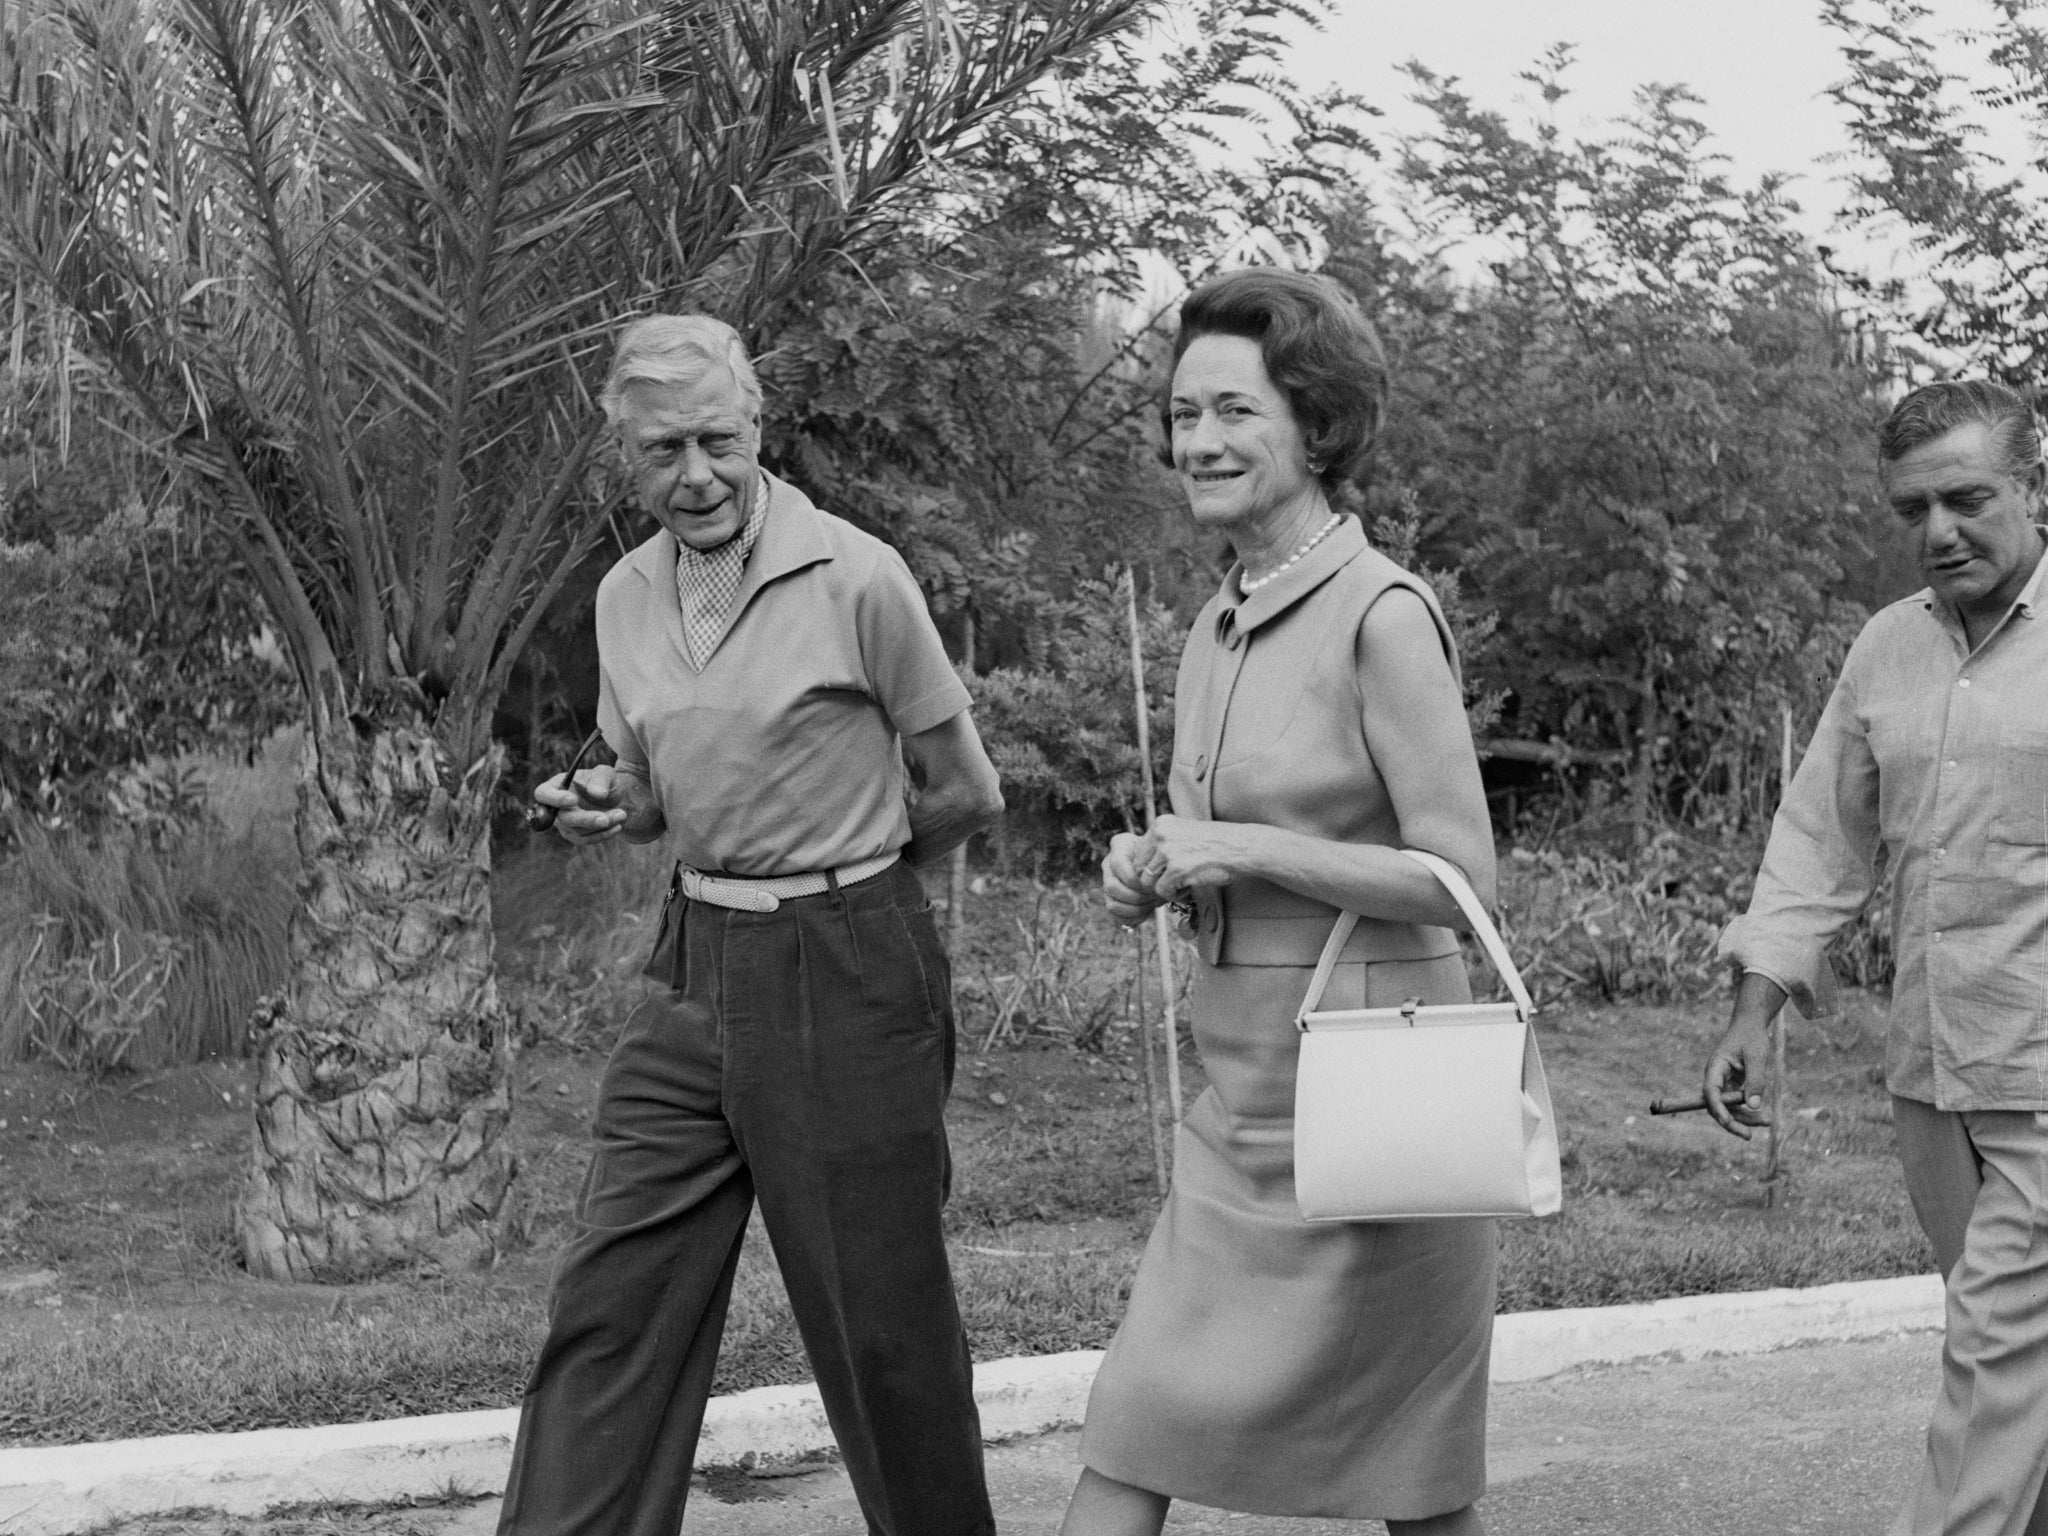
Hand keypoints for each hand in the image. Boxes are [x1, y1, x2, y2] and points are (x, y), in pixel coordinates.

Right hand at [533, 764, 636, 844]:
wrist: (613, 797)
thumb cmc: (604, 782)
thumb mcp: (606, 773)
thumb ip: (601, 779)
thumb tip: (597, 793)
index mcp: (556, 785)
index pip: (543, 794)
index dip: (554, 799)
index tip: (573, 800)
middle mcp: (556, 806)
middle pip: (563, 818)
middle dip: (586, 820)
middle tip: (606, 819)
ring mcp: (564, 823)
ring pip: (578, 830)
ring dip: (601, 825)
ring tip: (621, 814)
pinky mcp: (575, 834)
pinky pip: (585, 839)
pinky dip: (603, 835)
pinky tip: (618, 826)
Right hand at [1102, 831, 1164, 926]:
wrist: (1164, 864)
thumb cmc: (1164, 855)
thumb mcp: (1164, 850)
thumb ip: (1160, 858)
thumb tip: (1159, 880)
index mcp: (1120, 846)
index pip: (1117, 864)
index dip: (1133, 878)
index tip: (1151, 884)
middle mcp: (1109, 864)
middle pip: (1111, 887)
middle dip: (1136, 896)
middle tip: (1154, 896)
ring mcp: (1108, 883)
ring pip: (1112, 905)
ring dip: (1136, 908)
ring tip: (1153, 903)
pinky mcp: (1113, 900)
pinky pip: (1117, 917)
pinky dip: (1134, 918)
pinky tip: (1148, 911)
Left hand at [1135, 813, 1251, 899]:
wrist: (1241, 847)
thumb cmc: (1216, 844)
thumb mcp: (1184, 833)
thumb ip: (1163, 844)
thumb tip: (1140, 869)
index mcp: (1160, 824)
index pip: (1139, 853)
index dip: (1152, 868)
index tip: (1168, 872)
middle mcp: (1160, 834)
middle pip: (1139, 868)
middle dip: (1155, 879)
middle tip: (1175, 881)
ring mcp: (1168, 851)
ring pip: (1147, 881)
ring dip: (1164, 887)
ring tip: (1183, 883)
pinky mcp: (1177, 868)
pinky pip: (1162, 891)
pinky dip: (1175, 894)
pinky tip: (1189, 887)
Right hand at [1701, 1013, 1773, 1139]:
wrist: (1750, 1025)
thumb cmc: (1752, 1036)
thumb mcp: (1757, 1057)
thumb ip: (1755, 1081)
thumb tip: (1753, 1106)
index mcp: (1715, 1067)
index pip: (1710, 1092)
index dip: (1717, 1109)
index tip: (1728, 1122)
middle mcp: (1715, 1077)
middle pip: (1717, 1105)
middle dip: (1732, 1121)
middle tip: (1749, 1136)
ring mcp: (1723, 1082)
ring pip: (1729, 1107)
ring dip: (1745, 1118)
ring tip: (1767, 1123)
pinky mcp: (1732, 1085)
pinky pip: (1737, 1103)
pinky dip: (1749, 1111)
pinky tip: (1764, 1116)